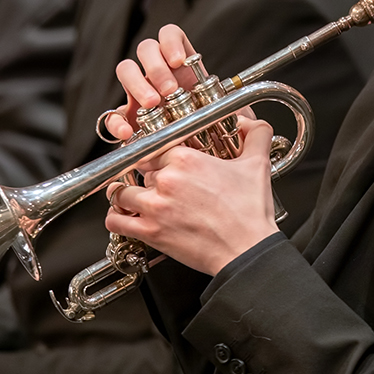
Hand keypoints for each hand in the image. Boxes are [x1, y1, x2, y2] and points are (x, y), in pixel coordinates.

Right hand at [103, 25, 254, 141]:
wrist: (190, 162)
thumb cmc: (208, 133)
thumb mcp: (223, 119)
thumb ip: (232, 110)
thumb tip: (249, 117)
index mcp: (180, 65)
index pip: (170, 35)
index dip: (172, 42)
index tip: (180, 61)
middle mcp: (157, 73)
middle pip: (146, 48)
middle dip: (156, 67)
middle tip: (170, 90)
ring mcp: (139, 92)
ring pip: (126, 70)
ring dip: (138, 84)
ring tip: (154, 104)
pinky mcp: (126, 117)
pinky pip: (112, 112)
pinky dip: (117, 121)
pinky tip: (129, 131)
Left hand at [105, 116, 279, 275]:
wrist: (248, 250)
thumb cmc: (250, 214)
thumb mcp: (258, 165)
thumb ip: (256, 135)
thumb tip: (250, 122)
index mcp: (186, 159)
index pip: (155, 147)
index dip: (158, 155)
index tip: (160, 161)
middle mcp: (167, 180)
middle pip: (141, 170)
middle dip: (149, 177)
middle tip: (158, 185)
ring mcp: (155, 206)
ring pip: (122, 192)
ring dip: (127, 195)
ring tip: (134, 198)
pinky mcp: (150, 232)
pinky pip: (116, 220)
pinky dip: (116, 216)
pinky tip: (124, 215)